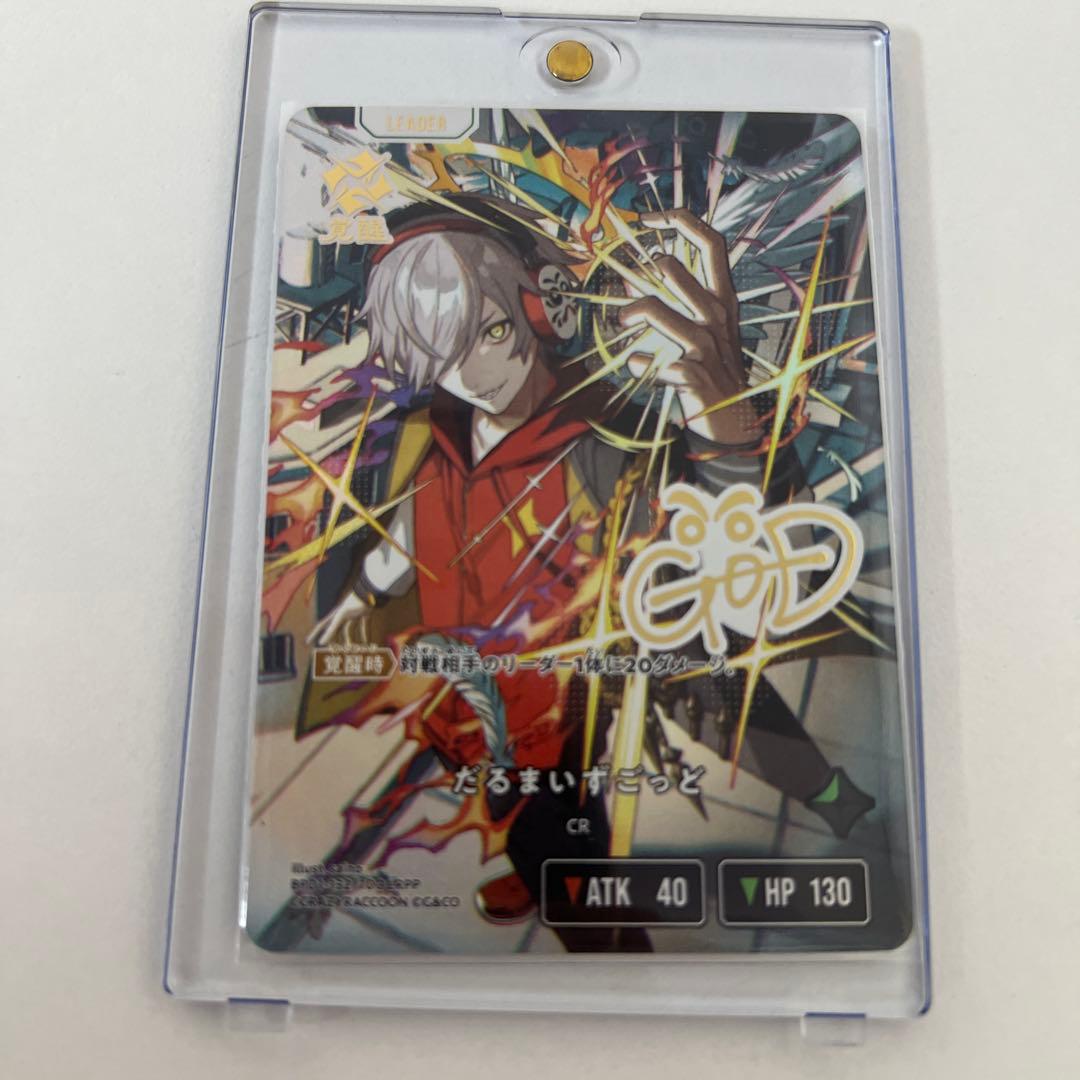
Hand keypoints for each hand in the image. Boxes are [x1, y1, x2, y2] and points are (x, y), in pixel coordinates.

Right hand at [306, 590, 372, 646]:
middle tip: (333, 651)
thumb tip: (320, 643)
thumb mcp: (340, 617)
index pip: (321, 626)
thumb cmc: (352, 603)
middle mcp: (342, 615)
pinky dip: (364, 635)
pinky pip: (363, 627)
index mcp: (334, 615)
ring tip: (352, 649)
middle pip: (335, 631)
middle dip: (334, 641)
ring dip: (350, 640)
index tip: (307, 642)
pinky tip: (366, 643)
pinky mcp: (363, 614)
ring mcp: (353, 615)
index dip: (314, 634)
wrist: (368, 593)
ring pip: (349, 630)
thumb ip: (331, 630)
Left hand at [618, 209, 758, 446]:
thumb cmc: (713, 371)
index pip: (711, 241)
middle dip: (641, 276)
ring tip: (621, 324)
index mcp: (723, 299)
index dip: (680, 220)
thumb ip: (669, 302)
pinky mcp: (693, 376)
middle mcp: (717, 317)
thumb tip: (630, 278)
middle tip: (629, 295)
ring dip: (630, 313)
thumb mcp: (699, 331)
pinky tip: (635, 366)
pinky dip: (637, 363)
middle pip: (673, 270)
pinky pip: (652, 362)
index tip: (648, 219)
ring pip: (655, 310)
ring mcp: (706, 346)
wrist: (735, 422)